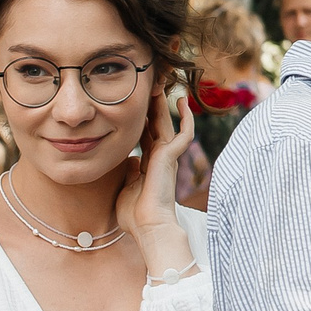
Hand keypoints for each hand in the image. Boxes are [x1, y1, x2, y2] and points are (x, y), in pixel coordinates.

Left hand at [119, 84, 198, 275]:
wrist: (148, 226)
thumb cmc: (135, 215)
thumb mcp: (125, 188)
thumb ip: (127, 173)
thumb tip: (129, 161)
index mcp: (148, 164)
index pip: (145, 135)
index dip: (141, 120)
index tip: (133, 105)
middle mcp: (160, 158)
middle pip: (156, 124)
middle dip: (152, 105)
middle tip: (148, 85)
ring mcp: (168, 156)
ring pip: (167, 123)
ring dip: (163, 104)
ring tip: (160, 84)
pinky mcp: (173, 157)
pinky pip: (184, 133)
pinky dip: (186, 118)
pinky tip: (182, 102)